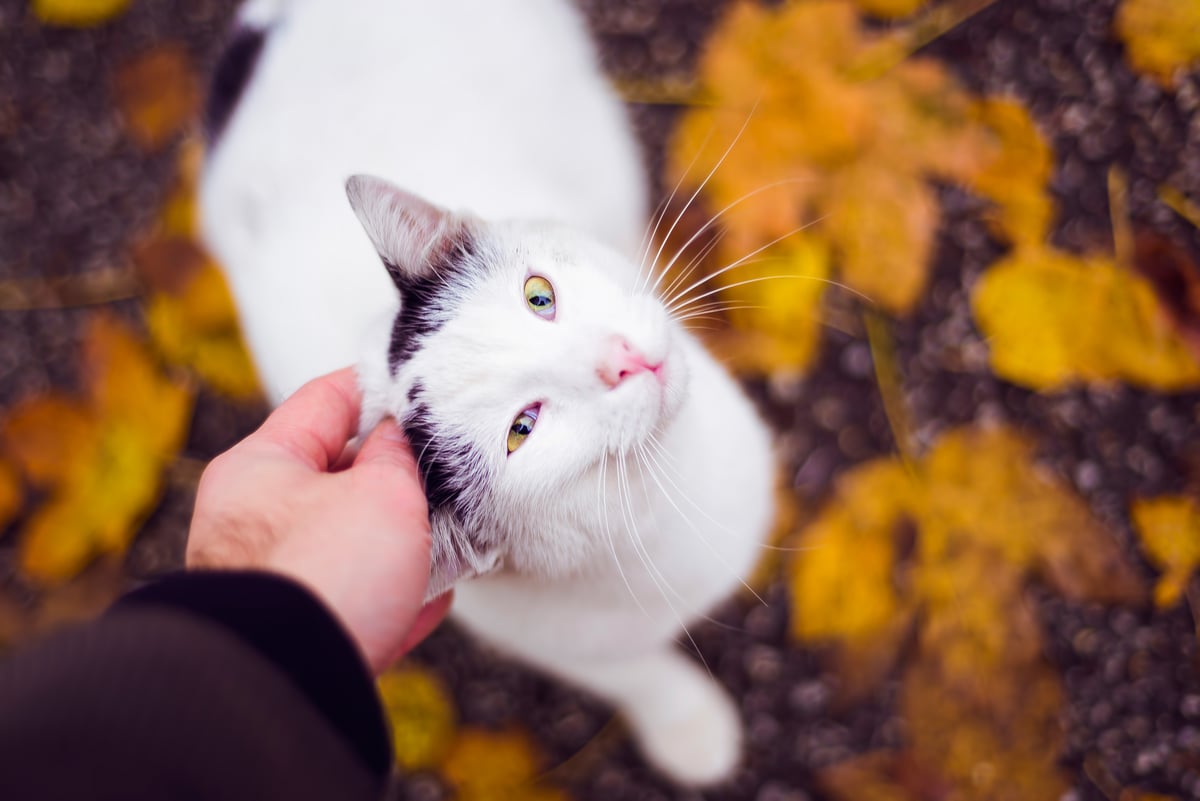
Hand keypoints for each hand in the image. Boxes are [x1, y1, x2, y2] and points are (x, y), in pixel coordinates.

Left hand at [186, 367, 447, 672]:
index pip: (324, 400)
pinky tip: (432, 593)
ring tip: (447, 530)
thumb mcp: (382, 492)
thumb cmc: (325, 577)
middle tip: (444, 464)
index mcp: (260, 466)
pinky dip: (392, 591)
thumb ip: (399, 454)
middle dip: (393, 471)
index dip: (378, 386)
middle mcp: (252, 519)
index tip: (419, 382)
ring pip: (347, 538)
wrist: (292, 681)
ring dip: (397, 534)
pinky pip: (353, 597)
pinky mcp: (297, 629)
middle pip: (334, 473)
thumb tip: (400, 439)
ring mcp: (273, 576)